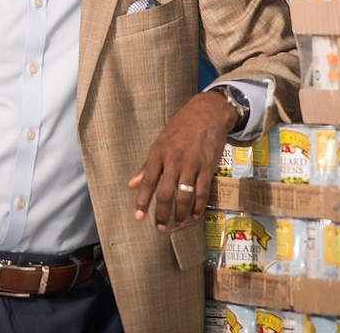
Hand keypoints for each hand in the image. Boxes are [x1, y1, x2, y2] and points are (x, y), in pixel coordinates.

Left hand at [128, 89, 235, 231]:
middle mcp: (174, 160)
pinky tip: (195, 214)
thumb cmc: (181, 126)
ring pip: (184, 196)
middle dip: (162, 214)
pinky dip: (198, 207)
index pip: (148, 181)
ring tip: (178, 223)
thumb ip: (147, 166)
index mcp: (159, 153)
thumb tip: (132, 184)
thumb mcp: (160, 141)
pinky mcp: (207, 167)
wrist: (207, 113)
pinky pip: (202, 192)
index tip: (138, 217)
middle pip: (166, 193)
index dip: (142, 201)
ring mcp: (192, 165)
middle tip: (160, 227)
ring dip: (181, 214)